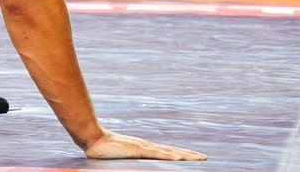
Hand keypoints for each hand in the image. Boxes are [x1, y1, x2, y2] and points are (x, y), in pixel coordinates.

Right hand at [84, 131, 206, 160]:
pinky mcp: (138, 150)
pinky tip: (179, 159)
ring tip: (198, 159)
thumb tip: (131, 160)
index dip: (182, 154)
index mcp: (145, 149)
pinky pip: (156, 155)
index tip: (195, 156)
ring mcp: (144, 148)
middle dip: (190, 155)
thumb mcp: (121, 156)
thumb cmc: (104, 150)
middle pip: (173, 152)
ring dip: (185, 156)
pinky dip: (168, 156)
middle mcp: (148, 147)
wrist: (93, 140)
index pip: (168, 152)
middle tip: (205, 158)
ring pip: (169, 153)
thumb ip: (128, 159)